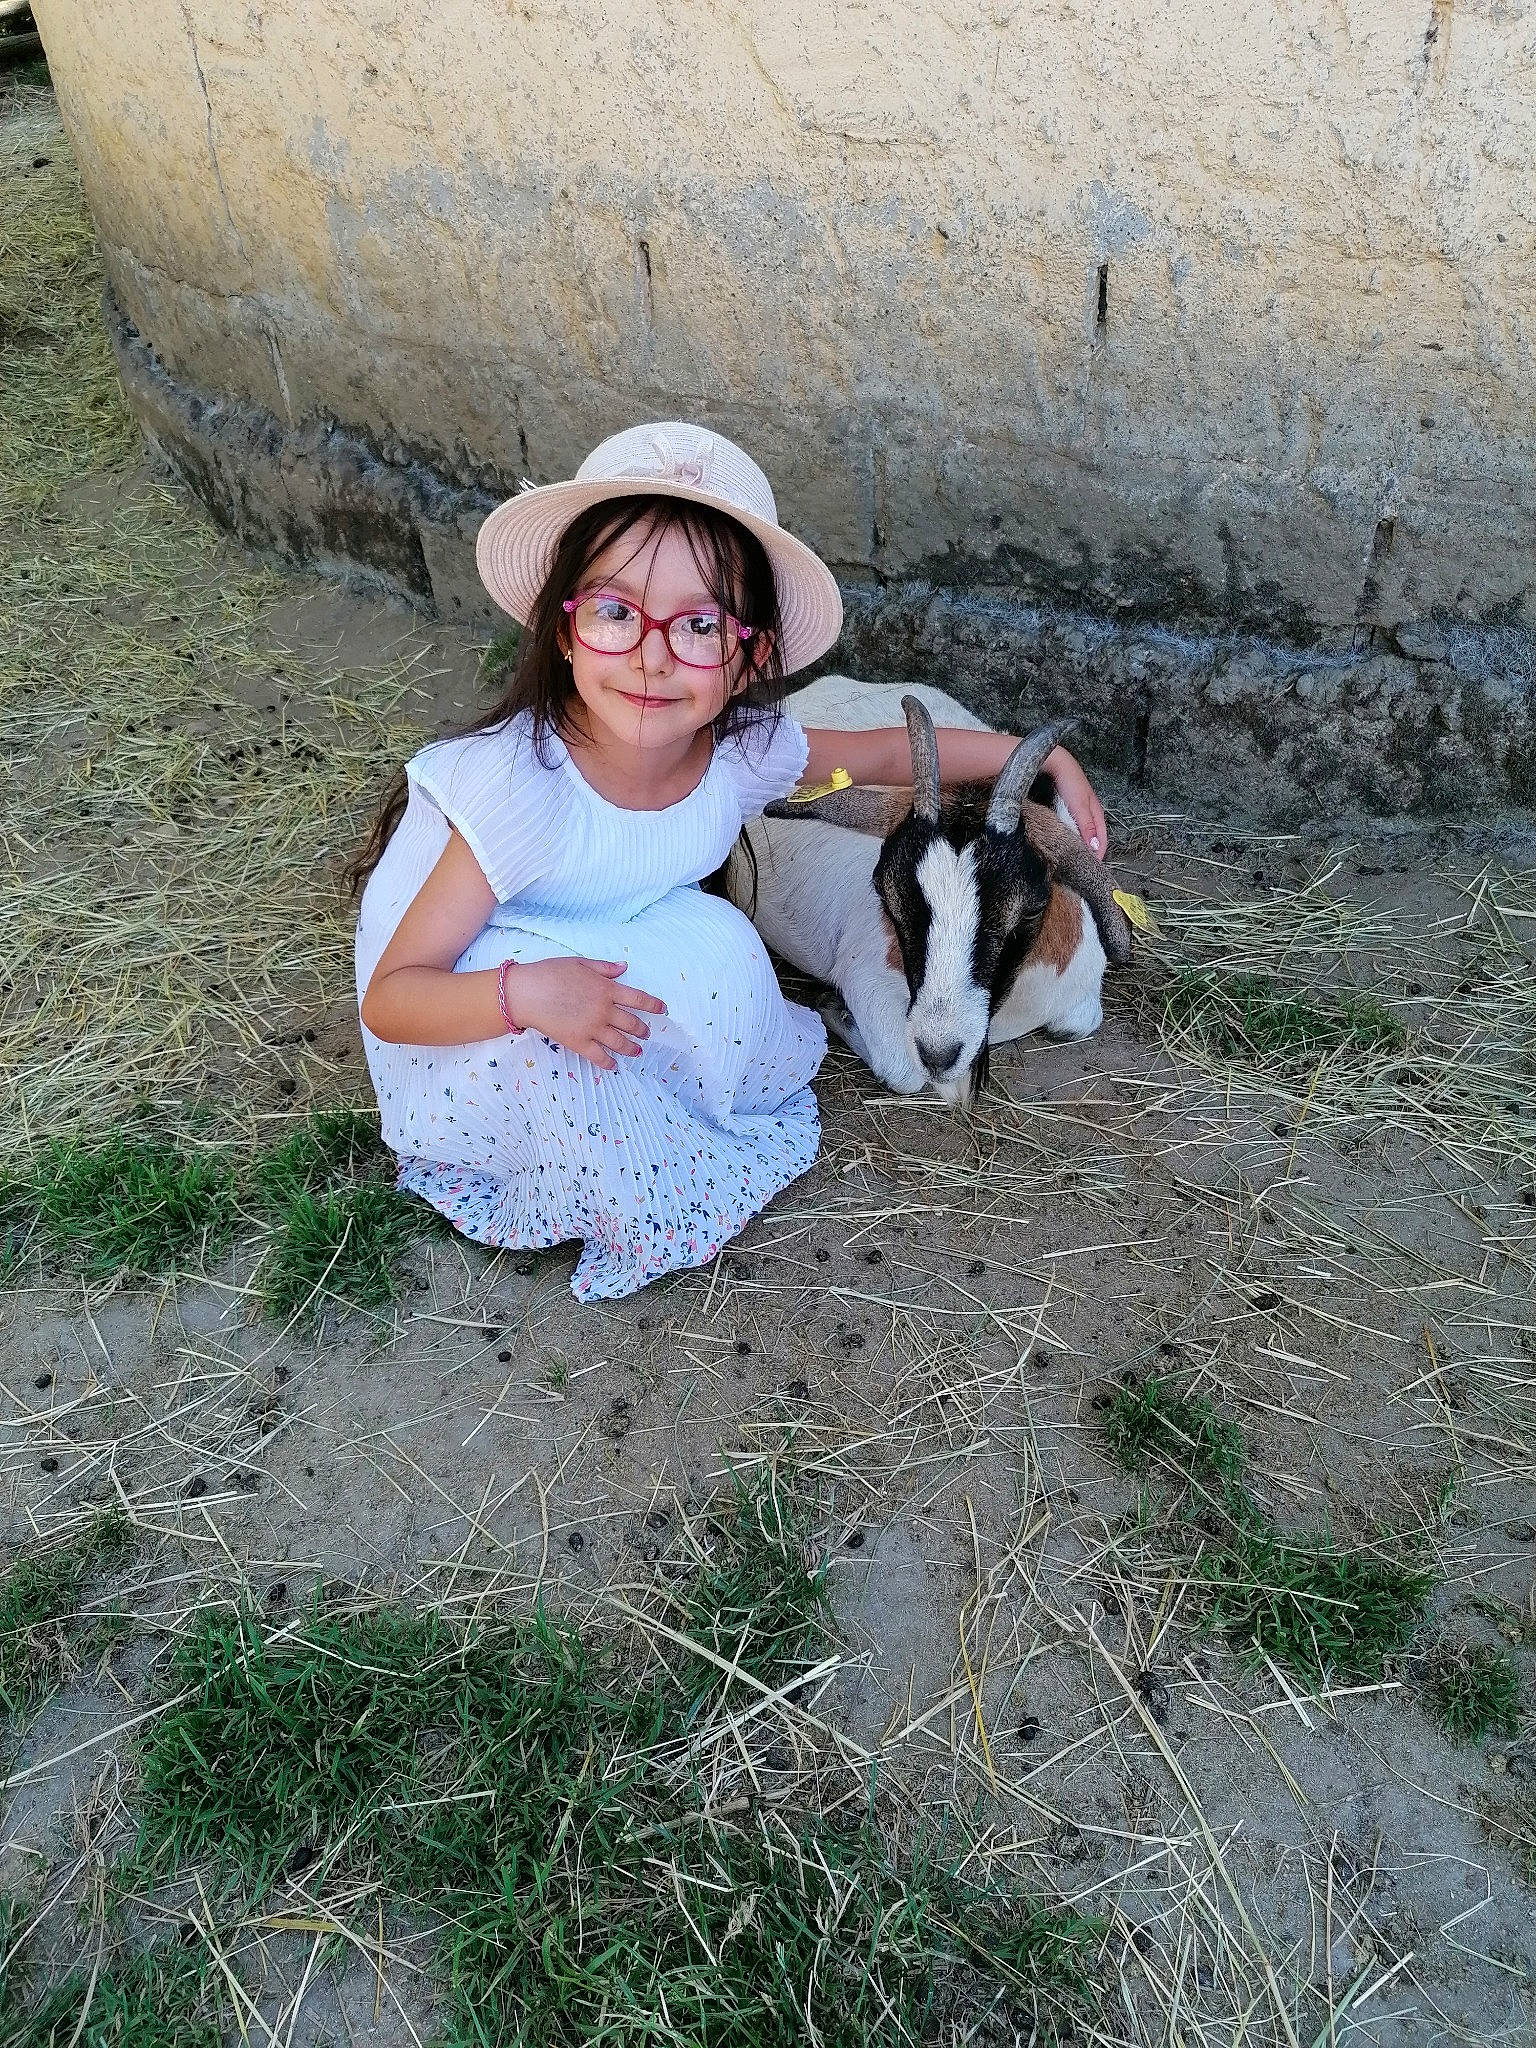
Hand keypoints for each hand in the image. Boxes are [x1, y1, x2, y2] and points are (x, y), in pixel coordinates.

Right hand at [504, 957, 666, 1071]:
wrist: (526, 993)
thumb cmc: (550, 973)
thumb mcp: (580, 963)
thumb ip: (604, 968)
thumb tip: (624, 967)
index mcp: (607, 989)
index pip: (639, 999)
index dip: (654, 1005)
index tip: (663, 1010)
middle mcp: (604, 1010)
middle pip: (632, 1023)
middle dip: (643, 1029)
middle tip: (647, 1033)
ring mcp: (592, 1028)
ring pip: (620, 1042)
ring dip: (632, 1047)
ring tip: (637, 1051)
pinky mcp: (578, 1042)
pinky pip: (599, 1056)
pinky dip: (609, 1062)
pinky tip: (615, 1065)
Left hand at [1042, 746, 1106, 858]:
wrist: (1050, 762)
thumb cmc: (1068, 778)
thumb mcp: (1080, 804)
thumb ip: (1087, 825)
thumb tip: (1095, 847)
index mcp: (1094, 809)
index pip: (1100, 835)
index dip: (1099, 850)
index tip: (1094, 865)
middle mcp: (1084, 810)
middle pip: (1089, 834)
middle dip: (1088, 849)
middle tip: (1082, 865)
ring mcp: (1072, 809)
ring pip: (1077, 831)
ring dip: (1076, 843)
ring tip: (1071, 857)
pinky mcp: (1059, 808)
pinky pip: (1065, 826)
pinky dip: (1065, 835)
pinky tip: (1059, 841)